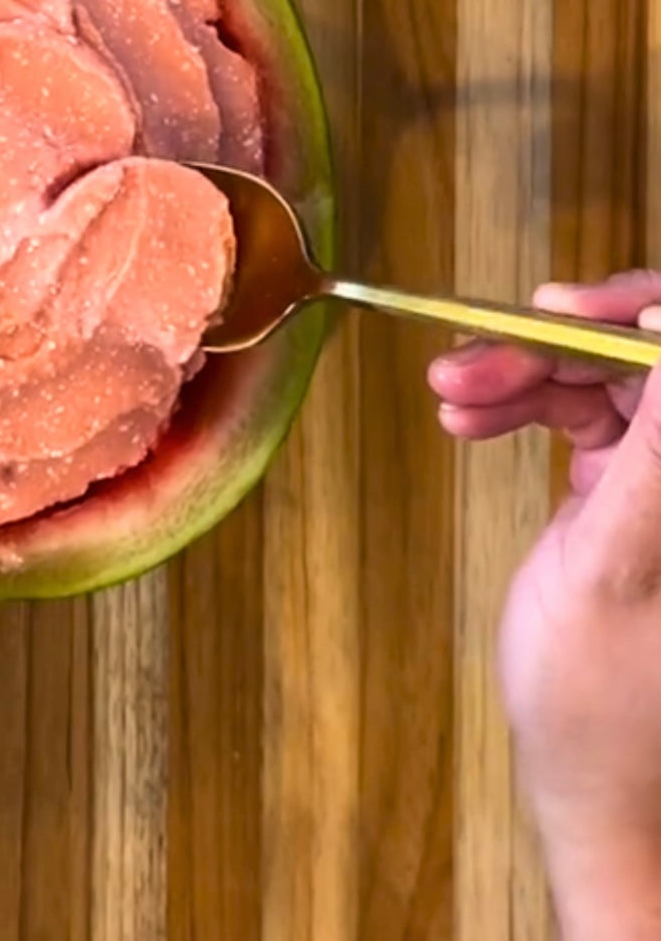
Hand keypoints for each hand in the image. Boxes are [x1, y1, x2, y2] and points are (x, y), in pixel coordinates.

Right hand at [429, 272, 660, 937]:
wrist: (590, 781)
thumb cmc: (601, 699)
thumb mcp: (614, 564)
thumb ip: (654, 449)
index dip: (633, 312)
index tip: (556, 310)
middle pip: (637, 359)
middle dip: (548, 350)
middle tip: (465, 362)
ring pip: (599, 381)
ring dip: (520, 378)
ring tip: (451, 396)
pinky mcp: (629, 490)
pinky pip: (578, 417)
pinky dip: (519, 410)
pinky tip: (469, 420)